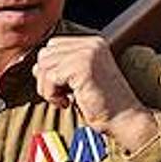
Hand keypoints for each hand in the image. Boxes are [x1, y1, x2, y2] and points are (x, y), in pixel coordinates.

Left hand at [33, 35, 157, 150]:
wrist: (124, 118)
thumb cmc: (103, 103)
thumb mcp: (82, 77)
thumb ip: (64, 65)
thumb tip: (36, 66)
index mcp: (93, 43)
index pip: (52, 46)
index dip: (51, 69)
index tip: (64, 86)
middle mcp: (91, 44)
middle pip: (45, 54)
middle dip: (47, 78)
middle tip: (63, 94)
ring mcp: (88, 54)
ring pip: (44, 66)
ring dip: (48, 88)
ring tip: (66, 98)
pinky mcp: (83, 68)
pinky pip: (50, 78)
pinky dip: (53, 95)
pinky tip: (69, 102)